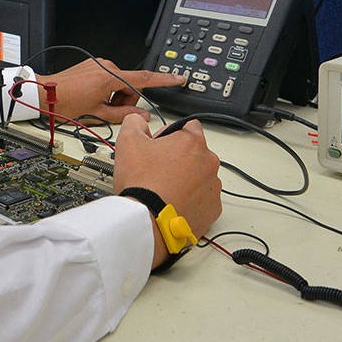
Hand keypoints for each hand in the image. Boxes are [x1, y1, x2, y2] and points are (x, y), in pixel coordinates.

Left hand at [35, 59, 183, 123]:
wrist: (43, 94)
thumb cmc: (65, 103)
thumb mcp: (98, 114)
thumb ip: (124, 115)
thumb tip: (142, 116)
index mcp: (110, 76)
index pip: (144, 78)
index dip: (163, 79)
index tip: (178, 78)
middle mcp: (106, 66)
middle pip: (131, 86)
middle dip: (124, 101)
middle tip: (108, 111)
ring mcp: (98, 65)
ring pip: (119, 84)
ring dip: (113, 97)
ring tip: (96, 106)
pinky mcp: (92, 66)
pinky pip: (108, 80)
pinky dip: (106, 91)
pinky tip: (92, 99)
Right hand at [112, 115, 222, 269]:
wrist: (148, 219)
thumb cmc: (142, 182)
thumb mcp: (128, 141)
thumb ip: (135, 123)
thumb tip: (138, 122)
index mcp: (193, 142)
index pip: (187, 126)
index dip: (170, 134)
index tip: (158, 146)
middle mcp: (209, 163)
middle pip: (195, 154)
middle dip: (179, 159)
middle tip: (157, 171)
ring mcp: (213, 187)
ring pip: (200, 178)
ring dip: (186, 181)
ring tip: (163, 190)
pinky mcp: (213, 210)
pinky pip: (203, 200)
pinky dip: (191, 201)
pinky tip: (173, 203)